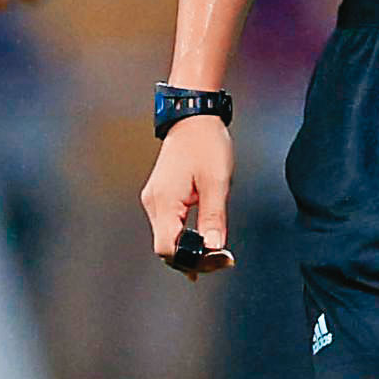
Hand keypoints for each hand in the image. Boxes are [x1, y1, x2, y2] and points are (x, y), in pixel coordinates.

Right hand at [143, 114, 234, 264]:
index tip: (220, 259)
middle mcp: (154, 204)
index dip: (193, 260)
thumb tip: (213, 248)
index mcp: (165, 201)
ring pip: (168, 240)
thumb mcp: (217, 182)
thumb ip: (214, 217)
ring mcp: (155, 200)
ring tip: (216, 255)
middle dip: (194, 260)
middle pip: (167, 249)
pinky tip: (200, 245)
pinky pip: (169, 228)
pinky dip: (184, 239)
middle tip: (223, 259)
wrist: (193, 117)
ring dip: (190, 251)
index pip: (169, 249)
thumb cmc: (206, 144)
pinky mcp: (161, 197)